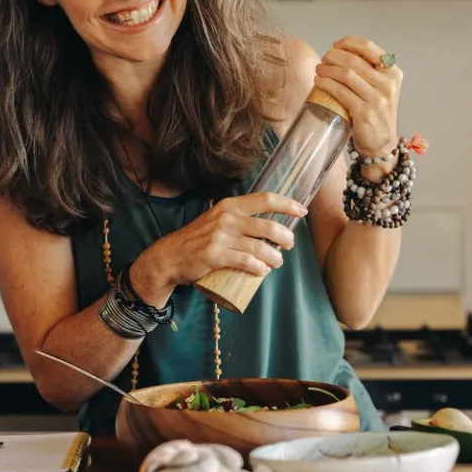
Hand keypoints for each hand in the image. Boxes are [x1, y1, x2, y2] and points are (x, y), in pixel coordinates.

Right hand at [128, 193, 306, 302]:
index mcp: (230, 205)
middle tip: (288, 246)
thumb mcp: (217, 219)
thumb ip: (238, 218)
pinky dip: (259, 268)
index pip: (265, 200)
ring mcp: (221, 237)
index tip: (302, 211)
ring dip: (275, 257)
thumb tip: (268, 226)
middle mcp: (227, 217)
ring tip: (278, 262)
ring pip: (260, 247)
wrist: (170, 256)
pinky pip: (246, 262)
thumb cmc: (198, 240)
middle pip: (268, 226)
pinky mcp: (215, 255)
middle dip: (285, 238)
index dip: (287, 205)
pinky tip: (263, 271)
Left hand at [312, 36, 403, 158]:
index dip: (348, 43)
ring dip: (327, 69)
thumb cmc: (376, 113)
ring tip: (319, 69)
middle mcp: (388, 84)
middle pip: (354, 60)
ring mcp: (377, 99)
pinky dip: (326, 84)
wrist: (381, 144)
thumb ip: (369, 71)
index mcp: (393, 73)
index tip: (335, 45)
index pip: (369, 47)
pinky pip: (340, 92)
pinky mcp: (364, 112)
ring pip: (346, 75)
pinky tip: (319, 81)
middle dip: (333, 56)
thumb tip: (340, 53)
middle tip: (323, 59)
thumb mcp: (381, 88)